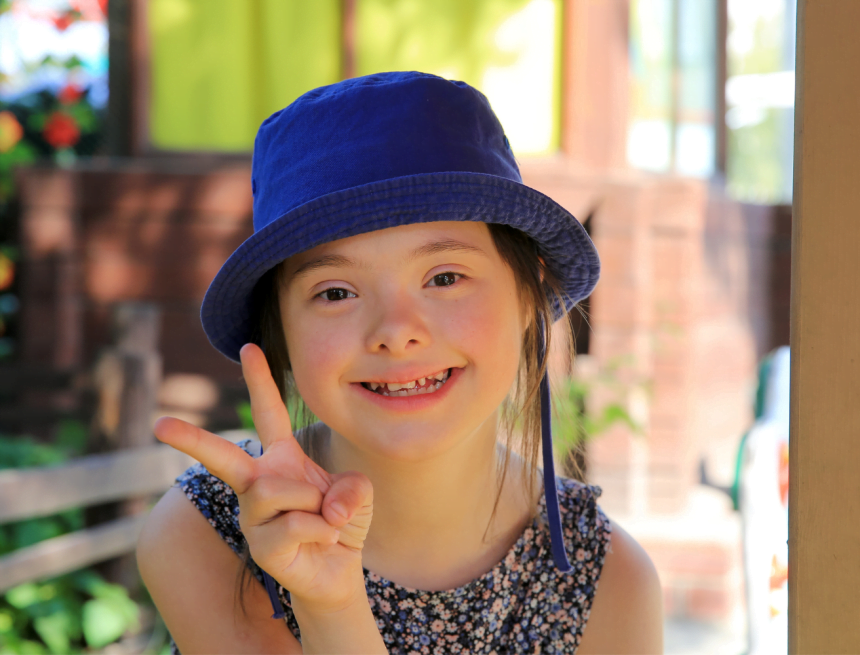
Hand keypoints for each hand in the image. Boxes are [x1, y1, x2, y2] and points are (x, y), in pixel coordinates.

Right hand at [154, 343, 373, 613]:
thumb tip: (329, 505)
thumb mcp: (358, 493)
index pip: (268, 414)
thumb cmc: (341, 522)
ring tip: (326, 519)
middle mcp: (259, 483)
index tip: (248, 346)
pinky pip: (296, 524)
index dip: (260, 380)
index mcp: (282, 459)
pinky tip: (325, 539)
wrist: (339, 572)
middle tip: (158, 424)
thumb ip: (353, 486)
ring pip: (277, 490)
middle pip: (223, 456)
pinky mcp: (260, 546)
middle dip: (190, 439)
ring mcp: (254, 516)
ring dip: (315, 503)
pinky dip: (324, 530)